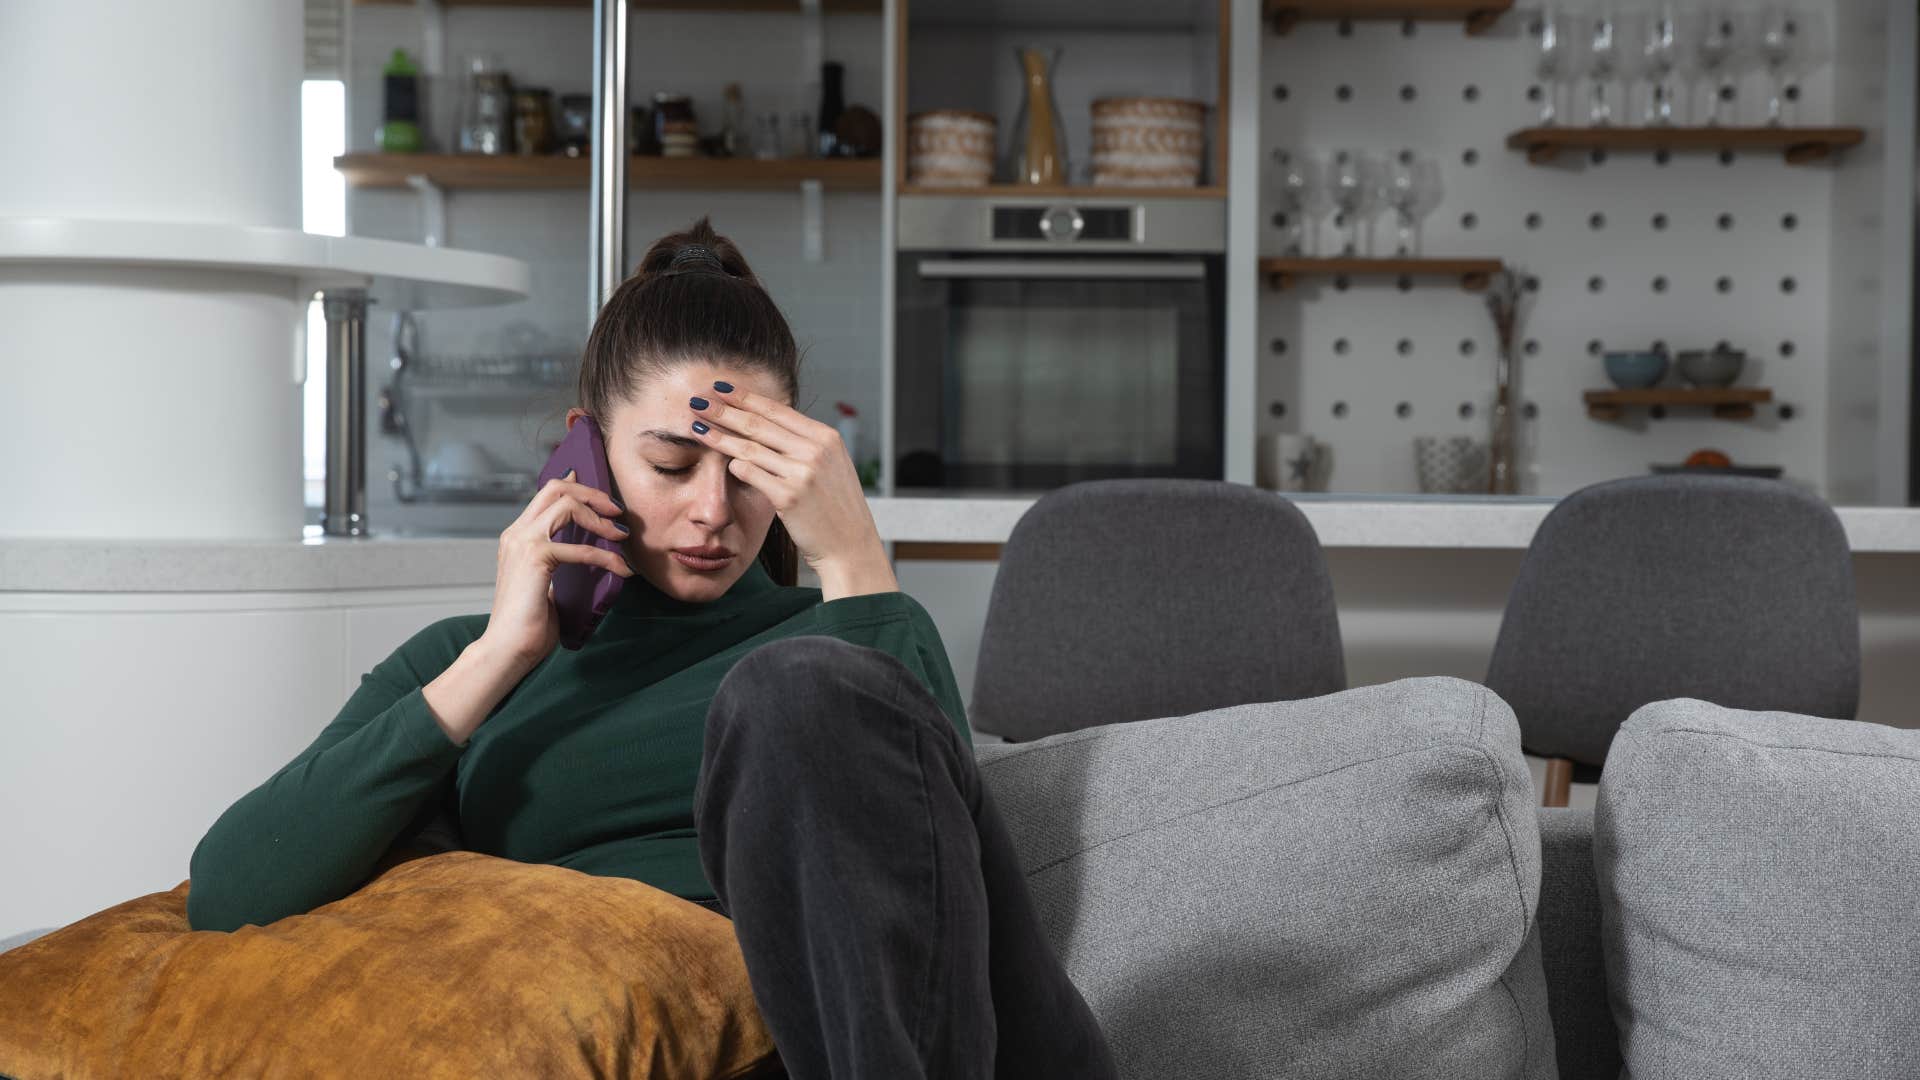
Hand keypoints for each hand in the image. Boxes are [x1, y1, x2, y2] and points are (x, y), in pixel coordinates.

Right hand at [478, 467, 635, 666]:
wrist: (506, 650)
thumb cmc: (528, 624)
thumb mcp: (546, 583)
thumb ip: (559, 561)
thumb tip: (587, 551)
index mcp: (517, 536)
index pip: (547, 494)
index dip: (577, 486)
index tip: (604, 498)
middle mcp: (517, 533)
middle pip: (556, 489)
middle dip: (592, 493)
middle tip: (616, 511)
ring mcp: (523, 542)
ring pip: (567, 504)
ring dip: (600, 518)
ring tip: (621, 535)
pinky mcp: (534, 557)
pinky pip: (581, 548)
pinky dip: (606, 557)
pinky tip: (621, 569)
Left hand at [688, 382, 894, 596]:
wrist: (850, 546)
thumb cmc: (836, 508)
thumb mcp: (831, 466)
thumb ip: (804, 444)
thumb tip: (767, 423)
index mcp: (826, 437)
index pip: (777, 410)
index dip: (746, 397)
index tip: (722, 388)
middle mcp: (815, 450)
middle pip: (759, 424)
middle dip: (725, 410)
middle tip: (698, 400)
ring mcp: (802, 473)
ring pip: (749, 447)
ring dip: (719, 436)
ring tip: (698, 427)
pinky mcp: (788, 496)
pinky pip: (751, 473)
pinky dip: (734, 465)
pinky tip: (721, 461)